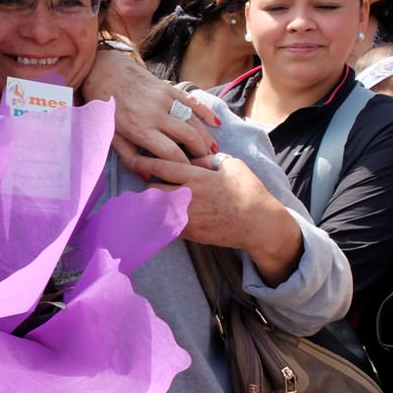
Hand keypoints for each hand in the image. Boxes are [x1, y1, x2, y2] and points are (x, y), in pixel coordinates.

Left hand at [83, 51, 219, 169]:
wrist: (104, 72)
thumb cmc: (107, 109)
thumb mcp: (112, 136)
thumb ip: (130, 157)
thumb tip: (147, 176)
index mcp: (140, 128)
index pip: (171, 152)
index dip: (184, 165)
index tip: (190, 175)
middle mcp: (155, 113)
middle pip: (188, 136)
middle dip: (200, 153)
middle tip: (205, 164)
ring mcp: (164, 98)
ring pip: (193, 120)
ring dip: (206, 137)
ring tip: (212, 152)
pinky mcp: (168, 87)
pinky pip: (192, 100)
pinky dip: (205, 112)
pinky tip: (215, 124)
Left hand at [134, 153, 300, 285]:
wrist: (259, 224)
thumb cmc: (248, 191)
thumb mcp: (232, 165)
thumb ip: (207, 160)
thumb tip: (192, 159)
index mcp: (196, 177)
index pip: (161, 166)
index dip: (144, 162)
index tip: (133, 159)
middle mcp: (188, 197)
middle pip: (153, 189)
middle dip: (148, 184)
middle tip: (149, 181)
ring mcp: (187, 217)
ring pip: (156, 209)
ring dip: (152, 203)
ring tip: (153, 199)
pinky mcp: (190, 233)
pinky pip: (167, 225)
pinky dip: (162, 219)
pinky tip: (164, 216)